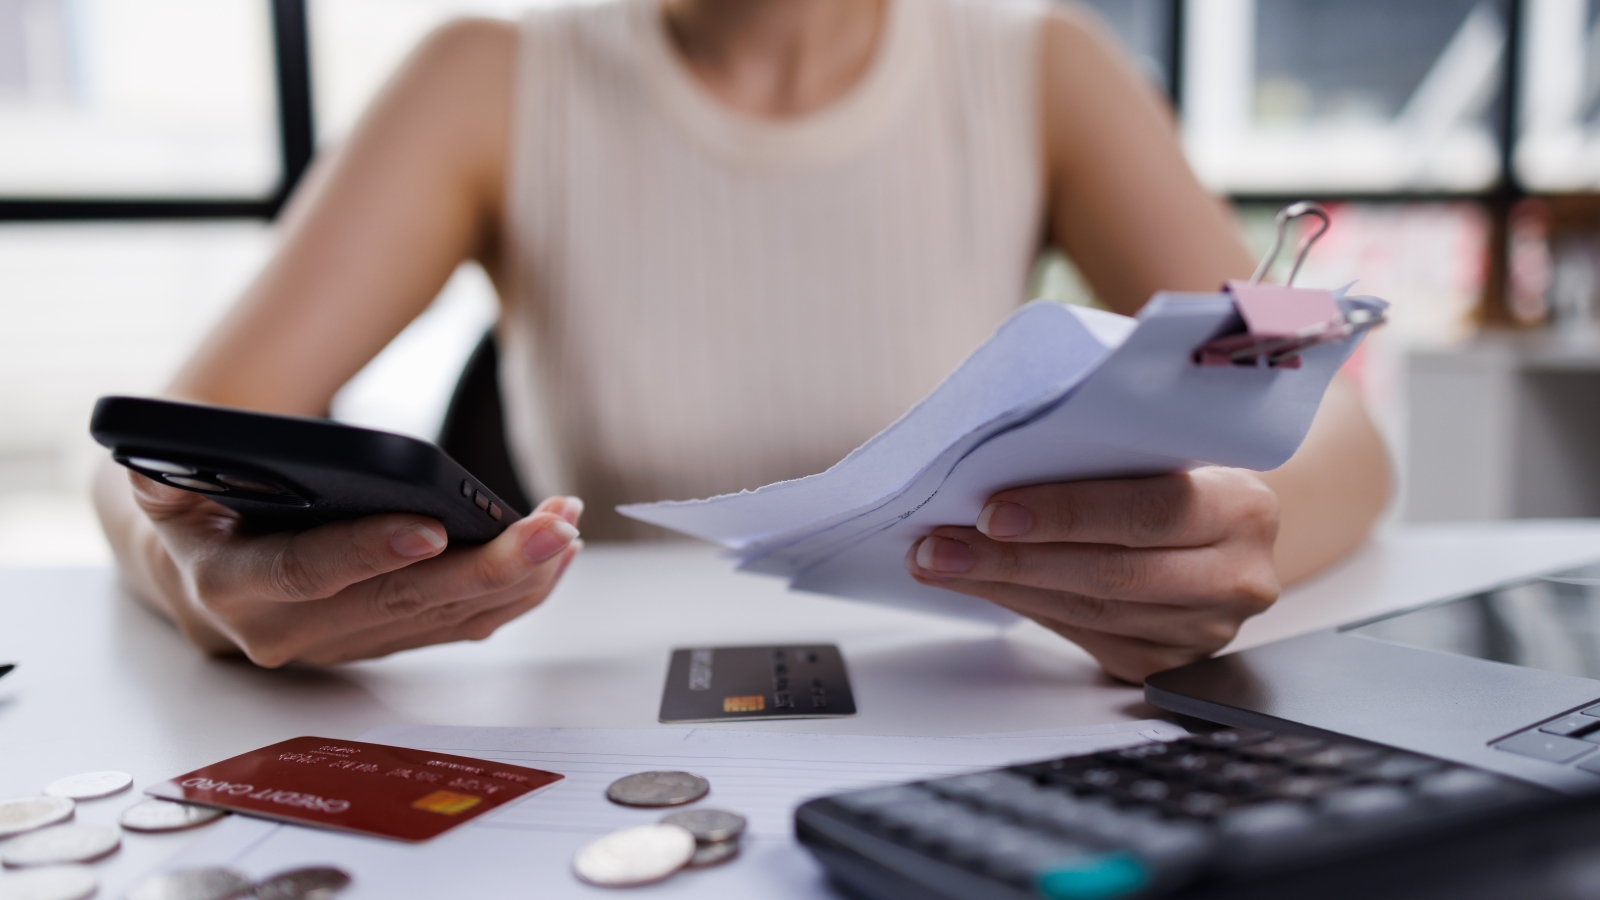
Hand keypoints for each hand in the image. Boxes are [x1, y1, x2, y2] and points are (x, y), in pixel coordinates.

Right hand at [128, 470, 582, 666]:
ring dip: (516, 577)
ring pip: (442, 619)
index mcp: (231, 584)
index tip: (432, 527)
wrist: (197, 569)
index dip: (368, 552)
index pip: (306, 572)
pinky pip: (459, 627)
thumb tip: (225, 437)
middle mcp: (287, 630)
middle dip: (484, 567)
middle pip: (400, 602)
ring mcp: (342, 645)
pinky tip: (555, 555)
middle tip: (549, 530)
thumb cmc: (192, 504)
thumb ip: (175, 461)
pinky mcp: (383, 644)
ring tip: (565, 529)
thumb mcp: (163, 477)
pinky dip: (514, 593)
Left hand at [904, 468, 1279, 682]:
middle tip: (941, 545)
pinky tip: (981, 585)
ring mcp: (1205, 631)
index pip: (1151, 511)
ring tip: (942, 563)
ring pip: (1090, 613)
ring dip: (1004, 587)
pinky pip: (1084, 637)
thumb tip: (995, 464)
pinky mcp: (1168, 663)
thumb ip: (1108, 457)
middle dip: (1013, 561)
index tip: (993, 511)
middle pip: (1113, 574)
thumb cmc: (1179, 475)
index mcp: (1243, 509)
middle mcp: (1236, 578)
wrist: (1225, 529)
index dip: (1069, 513)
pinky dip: (1024, 607)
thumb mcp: (1167, 452)